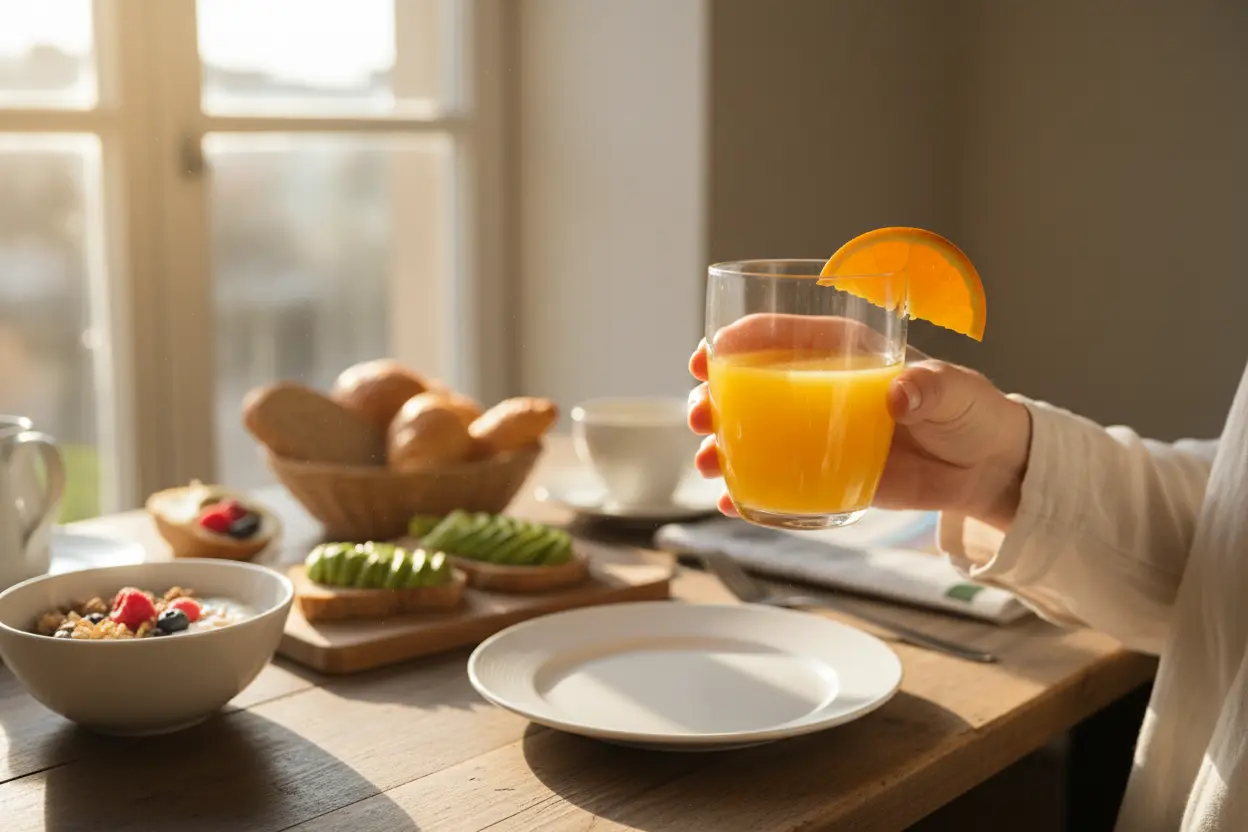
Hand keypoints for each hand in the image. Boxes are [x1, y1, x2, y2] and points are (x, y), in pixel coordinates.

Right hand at [686, 314, 1031, 530]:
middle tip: (700, 415)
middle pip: (751, 386)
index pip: (780, 336)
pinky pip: (778, 481)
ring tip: (708, 461)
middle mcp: (821, 389)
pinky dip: (751, 492)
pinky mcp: (828, 474)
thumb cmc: (971, 411)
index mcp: (845, 350)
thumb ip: (928, 387)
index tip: (707, 354)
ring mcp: (820, 434)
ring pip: (755, 435)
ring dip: (721, 445)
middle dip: (713, 398)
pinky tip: (731, 502)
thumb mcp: (954, 391)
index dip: (736, 341)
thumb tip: (899, 394)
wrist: (987, 468)